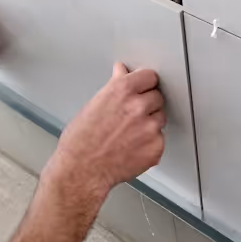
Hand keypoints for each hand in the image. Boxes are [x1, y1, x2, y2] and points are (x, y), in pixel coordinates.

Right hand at [43, 63, 166, 201]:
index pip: (149, 76)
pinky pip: (159, 139)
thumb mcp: (94, 104)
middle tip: (131, 116)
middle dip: (147, 104)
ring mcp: (149, 127)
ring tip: (128, 134)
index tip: (144, 87)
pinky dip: (150, 144)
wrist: (82, 170)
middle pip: (157, 96)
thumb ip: (114, 86)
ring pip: (160, 118)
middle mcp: (138, 106)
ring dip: (149, 124)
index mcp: (122, 91)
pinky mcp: (156, 147)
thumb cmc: (80, 142)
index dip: (145, 83)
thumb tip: (122, 71)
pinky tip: (132, 147)